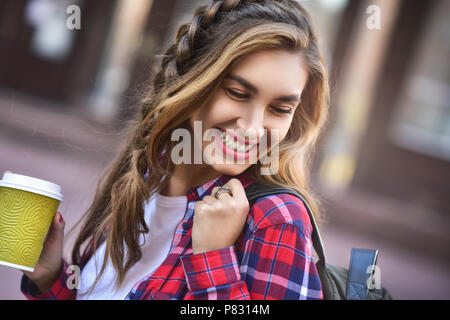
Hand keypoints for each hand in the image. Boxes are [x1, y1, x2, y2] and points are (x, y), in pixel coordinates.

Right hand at [4, 170, 64, 291]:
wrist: (47, 273)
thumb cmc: (53, 252)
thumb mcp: (56, 239)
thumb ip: (58, 228)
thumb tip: (58, 214)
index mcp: (33, 219)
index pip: (23, 201)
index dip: (16, 188)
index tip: (8, 174)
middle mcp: (21, 224)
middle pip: (8, 207)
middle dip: (2, 198)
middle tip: (0, 189)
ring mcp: (13, 234)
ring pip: (1, 220)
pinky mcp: (7, 247)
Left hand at [192, 178, 248, 253]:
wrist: (214, 251)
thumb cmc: (227, 234)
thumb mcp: (240, 217)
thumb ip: (235, 201)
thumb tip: (227, 186)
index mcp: (242, 204)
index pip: (235, 182)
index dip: (228, 187)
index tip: (225, 194)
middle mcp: (230, 203)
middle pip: (219, 189)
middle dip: (216, 198)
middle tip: (218, 214)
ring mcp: (216, 206)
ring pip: (207, 197)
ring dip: (207, 206)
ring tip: (212, 220)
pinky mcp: (203, 210)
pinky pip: (199, 203)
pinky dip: (199, 211)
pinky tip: (204, 221)